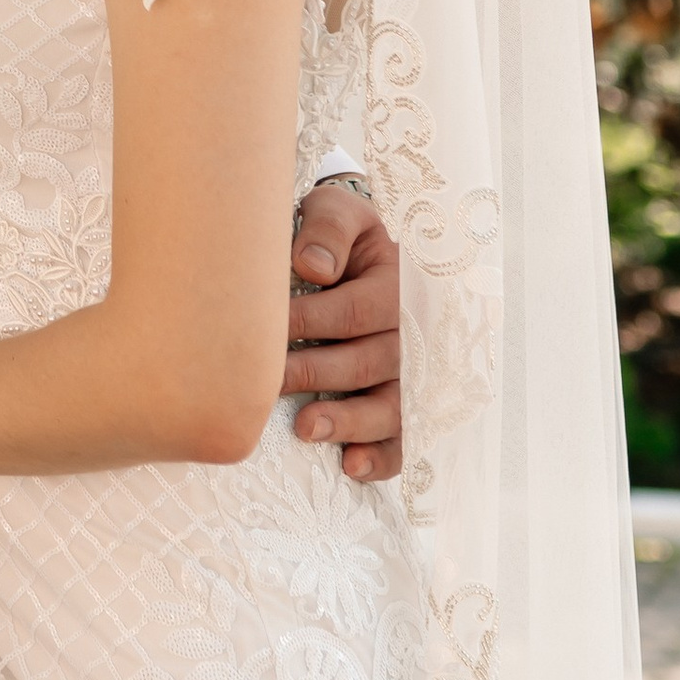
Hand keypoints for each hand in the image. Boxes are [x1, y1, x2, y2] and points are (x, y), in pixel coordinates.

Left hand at [282, 185, 402, 482]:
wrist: (362, 253)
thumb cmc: (340, 235)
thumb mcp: (336, 212)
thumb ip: (327, 230)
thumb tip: (311, 266)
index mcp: (398, 283)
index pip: (354, 311)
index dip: (309, 322)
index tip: (265, 331)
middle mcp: (413, 332)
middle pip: (369, 362)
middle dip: (317, 374)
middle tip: (268, 382)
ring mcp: (414, 372)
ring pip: (393, 406)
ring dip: (350, 422)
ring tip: (306, 429)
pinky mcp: (409, 403)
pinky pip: (406, 438)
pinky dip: (383, 458)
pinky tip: (351, 466)